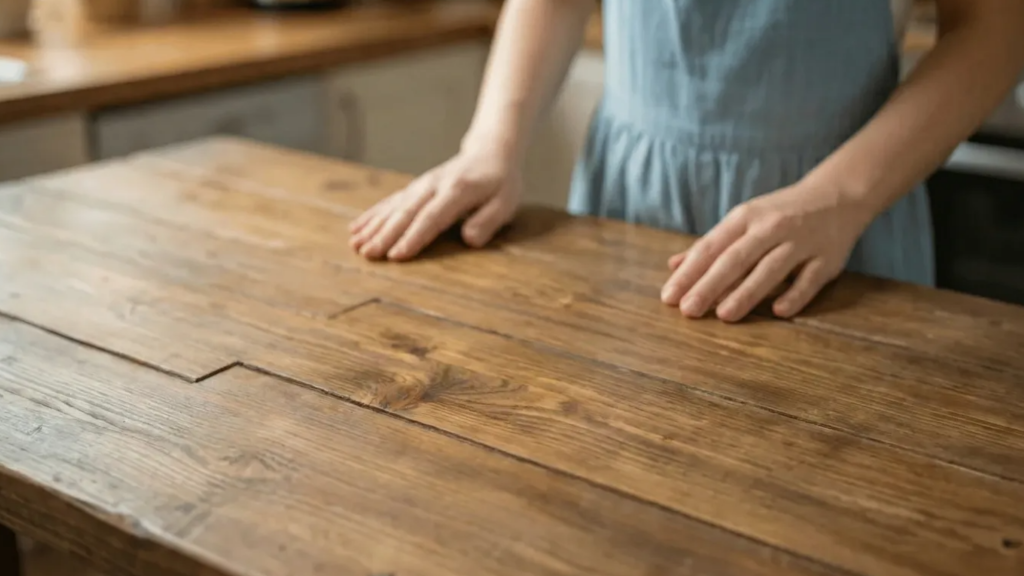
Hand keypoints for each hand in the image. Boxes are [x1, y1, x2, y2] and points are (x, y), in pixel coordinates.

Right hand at [348, 147, 521, 260]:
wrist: (489, 152)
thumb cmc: (500, 183)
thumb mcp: (505, 202)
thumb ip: (488, 221)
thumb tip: (469, 240)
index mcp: (457, 191)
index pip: (432, 218)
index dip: (414, 237)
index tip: (397, 255)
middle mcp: (434, 186)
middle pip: (406, 213)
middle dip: (385, 235)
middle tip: (368, 255)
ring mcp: (421, 185)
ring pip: (393, 207)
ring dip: (373, 226)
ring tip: (355, 244)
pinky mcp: (414, 188)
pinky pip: (390, 201)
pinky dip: (373, 215)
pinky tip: (357, 228)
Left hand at [660, 183, 872, 321]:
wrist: (838, 194)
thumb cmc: (779, 213)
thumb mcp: (743, 220)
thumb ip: (711, 245)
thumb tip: (674, 267)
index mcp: (745, 217)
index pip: (711, 247)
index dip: (689, 273)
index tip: (669, 297)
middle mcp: (772, 227)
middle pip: (736, 259)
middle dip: (710, 285)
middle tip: (688, 310)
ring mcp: (801, 242)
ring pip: (770, 268)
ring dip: (747, 292)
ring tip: (723, 315)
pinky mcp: (828, 259)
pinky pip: (810, 279)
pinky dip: (795, 294)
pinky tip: (778, 312)